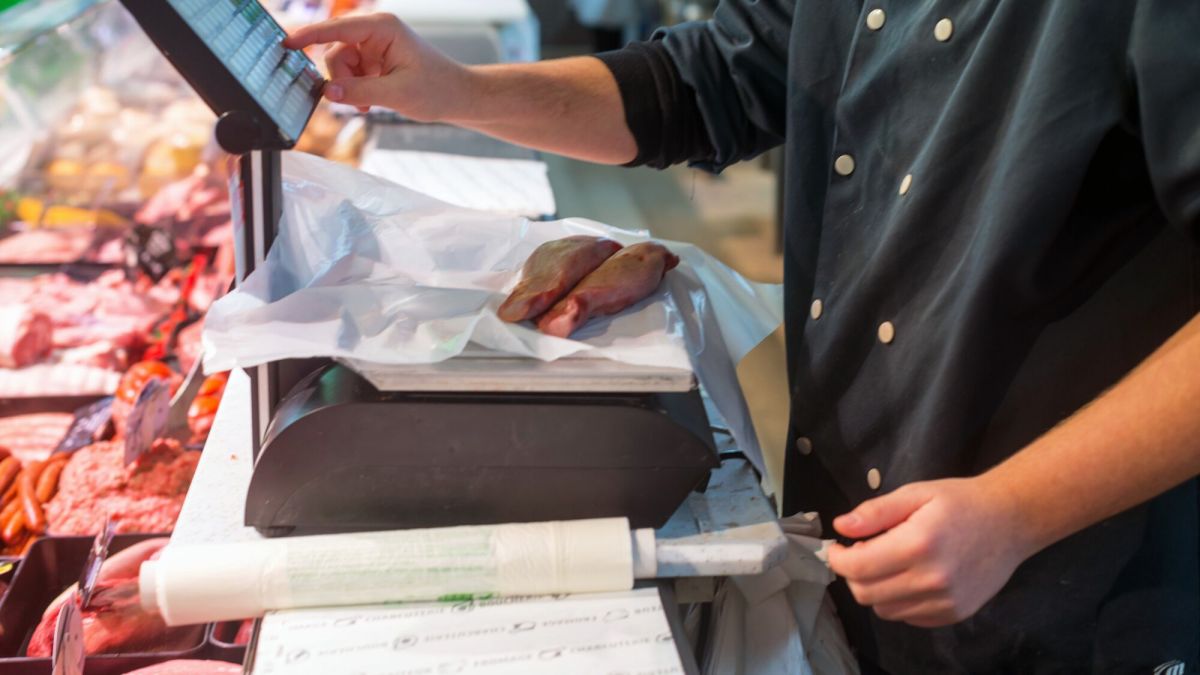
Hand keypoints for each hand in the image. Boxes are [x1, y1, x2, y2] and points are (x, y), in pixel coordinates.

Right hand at [284, 13, 471, 118]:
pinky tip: (369, 103)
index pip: (336, 28)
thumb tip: (325, 92)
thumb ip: (358, 91)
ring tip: (368, 105)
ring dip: (348, 87)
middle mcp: (375, 31)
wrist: (458, 97)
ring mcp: (373, 45)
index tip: (285, 44)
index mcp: (382, 27)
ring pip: (340, 65)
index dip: (309, 36)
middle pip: (334, 51)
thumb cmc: (437, 89)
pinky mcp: (374, 59)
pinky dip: (354, 89)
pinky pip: (350, 72)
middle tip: (356, 102)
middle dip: (340, 79)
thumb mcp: (396, 94)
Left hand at [826, 477, 1033, 627]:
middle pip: (866, 593)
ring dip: (876, 588)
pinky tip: (909, 576)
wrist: (1010, 522)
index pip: (858, 567)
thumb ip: (875, 512)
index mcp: (918, 544)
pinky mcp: (954, 613)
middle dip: (853, 573)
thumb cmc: (961, 502)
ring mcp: (945, 601)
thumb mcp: (915, 494)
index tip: (837, 546)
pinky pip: (908, 617)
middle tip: (863, 552)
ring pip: (884, 610)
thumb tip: (841, 527)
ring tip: (889, 563)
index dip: (837, 558)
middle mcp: (932, 579)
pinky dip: (899, 600)